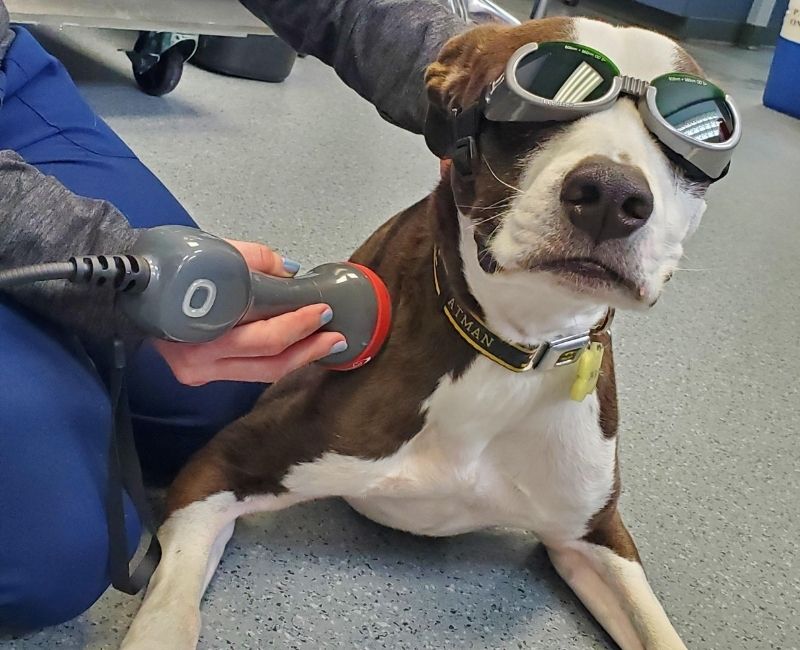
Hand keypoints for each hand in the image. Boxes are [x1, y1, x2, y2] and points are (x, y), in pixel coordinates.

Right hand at [155, 239, 346, 384]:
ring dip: (297, 359)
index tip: (323, 310)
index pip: (264, 337)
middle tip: (335, 336)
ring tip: (324, 344)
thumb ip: (256, 260)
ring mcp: (198, 372)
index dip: (299, 326)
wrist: (124, 285)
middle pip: (268, 363)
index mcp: (202, 331)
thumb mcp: (214, 252)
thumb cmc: (168, 265)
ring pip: (261, 374)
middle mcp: (200, 361)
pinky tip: (296, 349)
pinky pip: (247, 372)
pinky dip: (275, 361)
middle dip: (308, 350)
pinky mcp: (199, 375)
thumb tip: (291, 271)